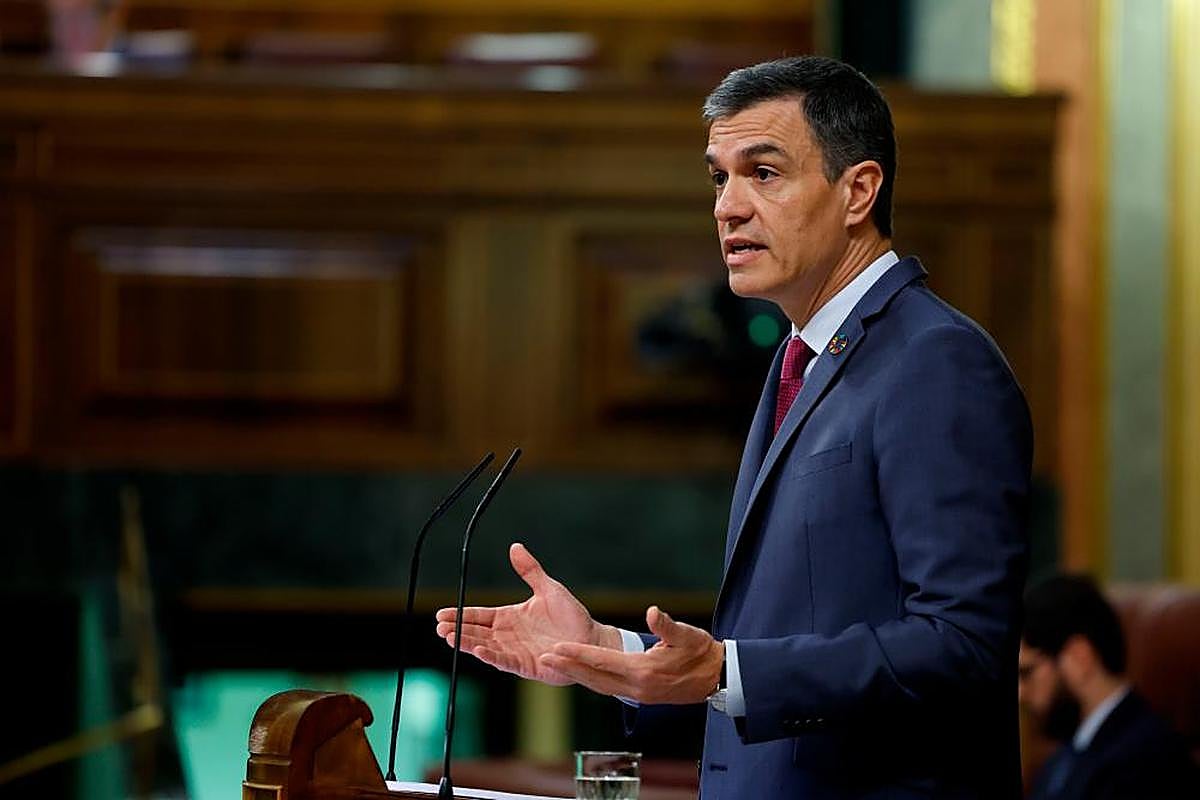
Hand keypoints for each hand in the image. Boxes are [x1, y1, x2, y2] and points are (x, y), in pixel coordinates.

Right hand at [435, 543, 620, 685]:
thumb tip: (515, 546)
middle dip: (457, 631)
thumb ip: (530, 570)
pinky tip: (478, 651)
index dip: (461, 615)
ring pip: (485, 647)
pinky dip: (491, 656)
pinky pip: (504, 661)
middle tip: (440, 628)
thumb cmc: (571, 615)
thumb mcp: (548, 588)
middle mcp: (509, 635)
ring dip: (468, 643)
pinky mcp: (526, 666)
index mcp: (510, 617)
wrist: (591, 638)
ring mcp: (515, 651)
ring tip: (450, 638)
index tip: (441, 613)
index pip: (480, 615)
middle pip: (477, 632)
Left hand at [540, 605, 723, 703]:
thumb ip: (667, 625)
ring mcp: (638, 695)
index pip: (603, 661)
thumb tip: (653, 612)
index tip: (556, 647)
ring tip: (555, 664)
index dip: (578, 653)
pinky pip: (608, 688)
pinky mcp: (640, 696)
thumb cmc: (701, 652)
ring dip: (577, 675)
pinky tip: (581, 673)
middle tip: (543, 658)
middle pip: (594, 677)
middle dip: (568, 667)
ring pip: (599, 685)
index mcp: (644, 671)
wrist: (717, 678)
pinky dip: (592, 680)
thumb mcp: (688, 635)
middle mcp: (636, 687)